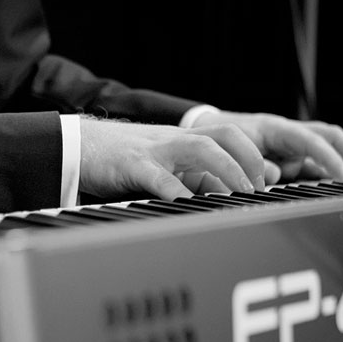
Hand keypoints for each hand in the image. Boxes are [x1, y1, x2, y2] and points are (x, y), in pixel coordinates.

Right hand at [79, 118, 264, 199]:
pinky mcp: (131, 164)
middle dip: (250, 160)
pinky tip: (189, 206)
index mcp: (182, 141)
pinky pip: (159, 177)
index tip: (267, 184)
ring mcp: (155, 150)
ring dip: (227, 170)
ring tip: (238, 195)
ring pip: (201, 147)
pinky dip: (177, 192)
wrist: (75, 144)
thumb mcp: (160, 165)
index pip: (231, 137)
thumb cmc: (118, 159)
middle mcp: (174, 140)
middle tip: (258, 190)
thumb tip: (221, 196)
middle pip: (226, 135)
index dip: (255, 157)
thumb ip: (189, 177)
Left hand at [190, 111, 342, 183]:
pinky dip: (323, 169)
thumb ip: (252, 162)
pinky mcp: (286, 152)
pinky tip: (330, 184)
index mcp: (274, 128)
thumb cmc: (216, 137)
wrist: (202, 130)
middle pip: (329, 137)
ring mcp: (288, 141)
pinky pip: (310, 158)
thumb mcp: (230, 150)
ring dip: (342, 161)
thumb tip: (275, 177)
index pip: (311, 140)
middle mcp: (286, 132)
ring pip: (324, 146)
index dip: (329, 158)